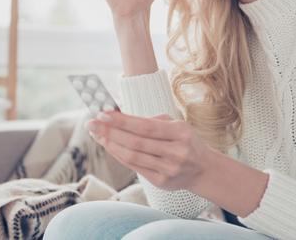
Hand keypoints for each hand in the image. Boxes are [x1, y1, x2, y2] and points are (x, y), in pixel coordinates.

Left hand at [87, 110, 214, 190]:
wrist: (203, 169)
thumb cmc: (185, 141)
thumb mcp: (176, 124)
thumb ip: (152, 120)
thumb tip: (120, 114)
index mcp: (180, 132)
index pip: (145, 126)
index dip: (122, 120)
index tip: (103, 113)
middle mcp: (176, 152)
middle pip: (136, 142)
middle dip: (110, 131)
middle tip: (92, 123)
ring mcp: (168, 169)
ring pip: (132, 156)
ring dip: (111, 144)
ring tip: (97, 134)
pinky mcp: (161, 182)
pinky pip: (135, 167)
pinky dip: (119, 156)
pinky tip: (110, 146)